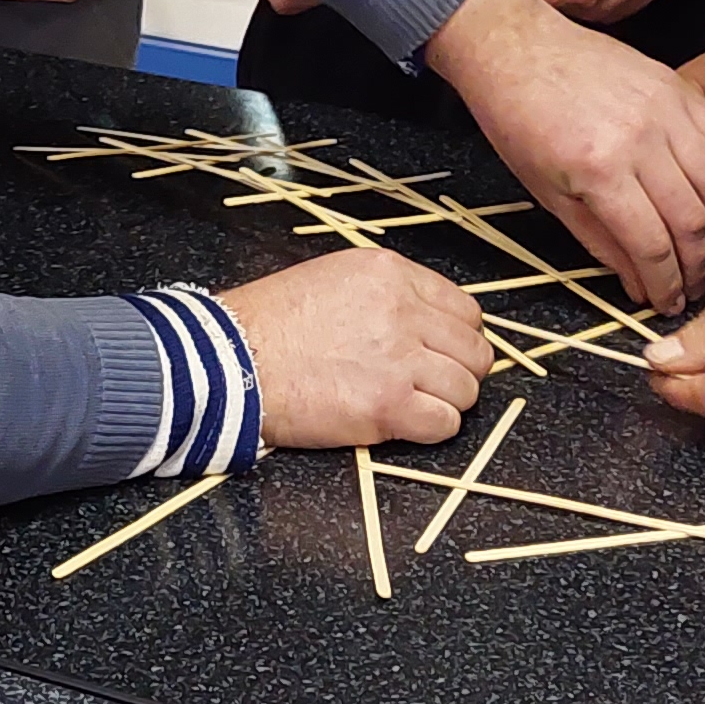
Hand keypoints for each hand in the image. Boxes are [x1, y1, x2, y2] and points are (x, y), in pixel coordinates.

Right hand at [224, 249, 487, 447]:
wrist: (230, 361)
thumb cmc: (269, 324)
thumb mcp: (333, 279)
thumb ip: (387, 293)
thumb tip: (427, 321)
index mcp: (389, 275)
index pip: (465, 309)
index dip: (458, 338)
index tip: (442, 353)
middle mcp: (402, 312)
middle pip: (474, 351)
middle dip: (459, 372)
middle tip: (431, 384)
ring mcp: (399, 360)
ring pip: (466, 390)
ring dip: (446, 402)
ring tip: (411, 404)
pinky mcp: (388, 405)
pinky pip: (445, 424)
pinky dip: (431, 428)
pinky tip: (402, 423)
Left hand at [417, 0, 704, 311]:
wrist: (515, 46)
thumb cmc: (517, 117)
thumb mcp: (546, 192)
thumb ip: (599, 240)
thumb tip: (639, 282)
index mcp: (600, 170)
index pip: (653, 246)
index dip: (666, 284)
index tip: (668, 302)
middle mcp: (641, 139)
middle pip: (693, 220)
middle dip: (697, 264)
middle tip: (691, 283)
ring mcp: (664, 108)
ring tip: (700, 241)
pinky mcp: (676, 86)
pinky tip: (703, 189)